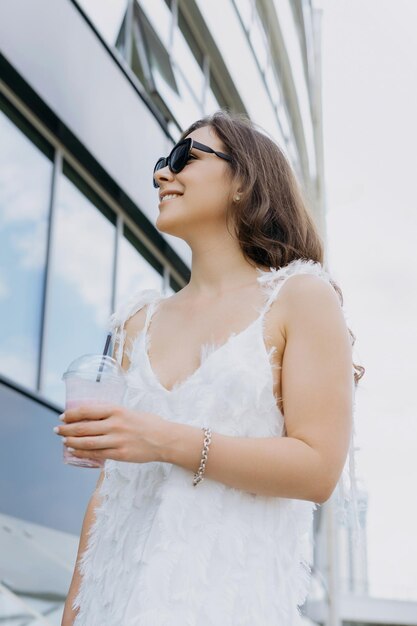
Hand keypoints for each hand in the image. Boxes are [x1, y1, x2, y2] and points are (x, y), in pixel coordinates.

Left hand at [54, 404, 168, 463]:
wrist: (165, 439)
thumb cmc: (147, 423)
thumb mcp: (129, 412)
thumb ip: (111, 414)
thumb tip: (89, 416)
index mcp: (117, 410)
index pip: (87, 410)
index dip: (71, 414)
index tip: (62, 416)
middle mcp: (115, 424)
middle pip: (83, 427)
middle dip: (66, 429)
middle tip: (57, 430)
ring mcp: (117, 440)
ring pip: (86, 442)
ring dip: (71, 441)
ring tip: (63, 441)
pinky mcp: (120, 454)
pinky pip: (96, 454)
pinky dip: (82, 453)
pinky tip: (74, 451)